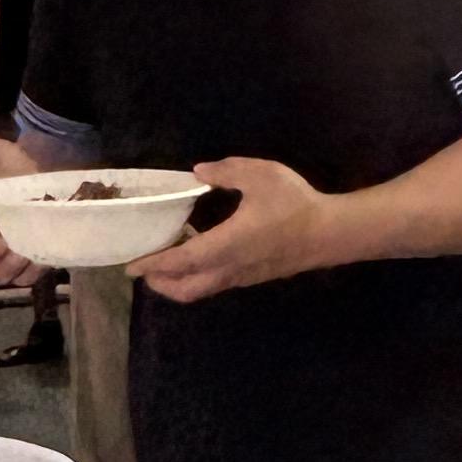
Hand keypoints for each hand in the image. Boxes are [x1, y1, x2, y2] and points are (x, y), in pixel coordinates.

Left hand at [132, 156, 348, 301]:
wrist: (330, 233)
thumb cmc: (295, 204)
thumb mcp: (260, 175)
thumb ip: (226, 171)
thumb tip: (198, 171)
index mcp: (225, 245)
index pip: (179, 262)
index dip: (153, 264)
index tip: (131, 265)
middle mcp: (228, 268)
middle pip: (185, 289)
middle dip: (160, 283)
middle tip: (144, 269)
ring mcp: (241, 276)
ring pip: (201, 290)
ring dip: (178, 282)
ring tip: (166, 263)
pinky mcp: (253, 276)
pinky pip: (216, 283)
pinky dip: (198, 276)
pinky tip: (200, 254)